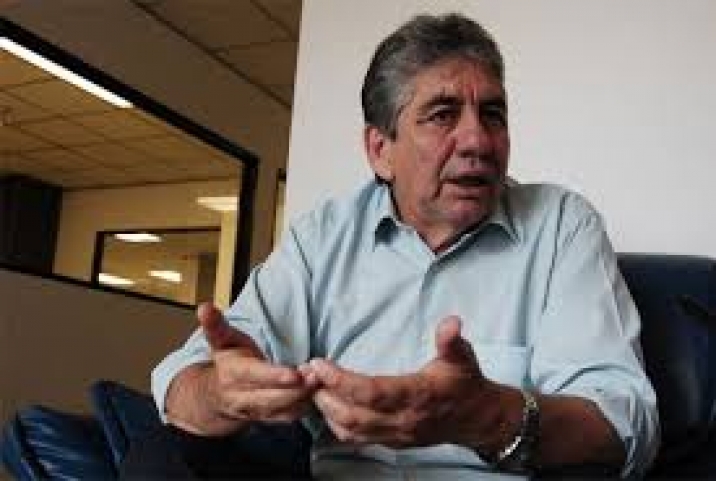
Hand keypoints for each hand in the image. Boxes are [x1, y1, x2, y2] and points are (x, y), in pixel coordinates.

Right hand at [167, 303, 317, 435]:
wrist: (216, 397)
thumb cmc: (228, 362)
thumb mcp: (221, 341)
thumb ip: (216, 325)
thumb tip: (204, 307)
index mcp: (234, 374)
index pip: (256, 376)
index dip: (275, 376)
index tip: (295, 373)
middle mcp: (243, 397)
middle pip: (273, 397)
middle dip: (297, 389)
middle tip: (318, 374)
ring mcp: (257, 411)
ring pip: (283, 410)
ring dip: (304, 397)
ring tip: (321, 381)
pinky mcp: (269, 419)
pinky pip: (289, 417)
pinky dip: (305, 407)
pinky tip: (318, 393)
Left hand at [307, 316, 508, 448]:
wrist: (478, 419)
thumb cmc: (465, 384)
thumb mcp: (462, 357)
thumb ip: (451, 340)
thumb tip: (451, 322)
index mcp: (417, 395)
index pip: (371, 392)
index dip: (341, 380)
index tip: (320, 364)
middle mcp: (403, 420)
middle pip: (352, 415)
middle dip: (324, 395)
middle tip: (307, 373)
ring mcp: (396, 434)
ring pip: (350, 430)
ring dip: (326, 410)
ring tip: (313, 387)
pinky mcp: (392, 442)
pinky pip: (357, 439)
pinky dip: (337, 424)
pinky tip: (328, 407)